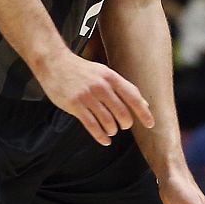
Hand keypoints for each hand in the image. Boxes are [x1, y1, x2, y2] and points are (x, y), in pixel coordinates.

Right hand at [37, 51, 153, 145]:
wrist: (55, 63)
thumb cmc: (81, 70)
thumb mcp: (104, 73)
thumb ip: (122, 87)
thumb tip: (143, 103)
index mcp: (111, 77)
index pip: (133, 97)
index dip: (143, 112)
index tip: (150, 124)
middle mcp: (101, 86)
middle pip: (122, 112)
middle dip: (125, 124)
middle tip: (123, 126)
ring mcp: (87, 96)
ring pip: (108, 121)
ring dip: (112, 130)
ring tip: (111, 131)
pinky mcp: (75, 105)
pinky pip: (92, 125)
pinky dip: (100, 136)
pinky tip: (104, 140)